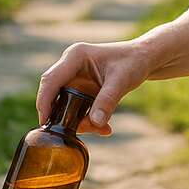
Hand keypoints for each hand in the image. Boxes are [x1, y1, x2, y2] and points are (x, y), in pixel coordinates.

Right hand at [36, 40, 152, 135]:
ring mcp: (74, 78)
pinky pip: (76, 108)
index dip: (45, 100)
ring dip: (78, 121)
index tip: (44, 121)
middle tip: (72, 133)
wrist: (144, 59)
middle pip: (54, 93)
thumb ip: (107, 101)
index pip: (51, 79)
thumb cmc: (133, 62)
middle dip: (61, 115)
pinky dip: (87, 120)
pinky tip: (104, 128)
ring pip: (65, 104)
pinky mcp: (81, 89)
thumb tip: (95, 123)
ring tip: (101, 129)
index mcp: (75, 56)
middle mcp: (70, 66)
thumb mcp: (122, 81)